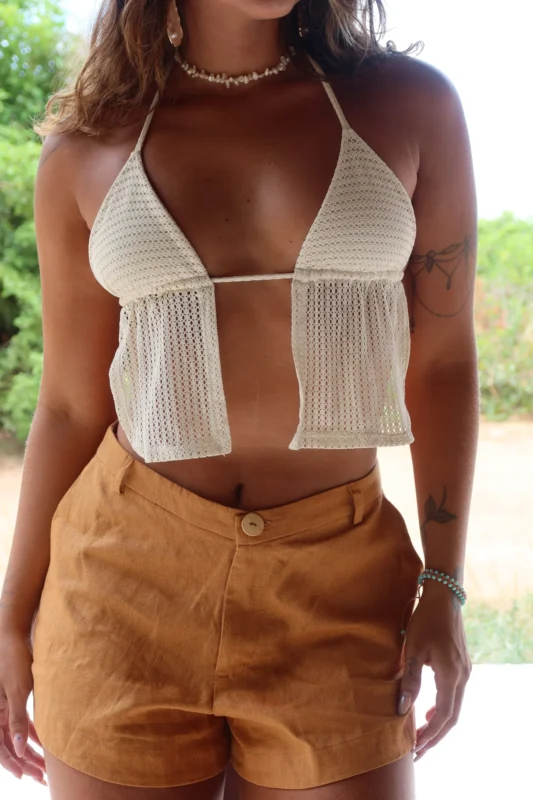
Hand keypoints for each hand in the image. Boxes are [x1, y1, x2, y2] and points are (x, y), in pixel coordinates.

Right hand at [0, 627, 46, 784]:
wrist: (13, 635)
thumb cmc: (14, 660)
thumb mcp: (18, 691)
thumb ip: (17, 721)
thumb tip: (20, 750)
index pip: (1, 748)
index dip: (13, 764)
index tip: (27, 776)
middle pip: (9, 745)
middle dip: (25, 762)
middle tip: (41, 776)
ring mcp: (5, 705)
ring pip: (16, 735)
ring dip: (30, 750)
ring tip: (45, 765)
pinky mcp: (16, 697)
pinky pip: (22, 721)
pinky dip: (32, 733)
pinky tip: (45, 742)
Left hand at [397, 585, 471, 760]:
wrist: (444, 597)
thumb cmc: (425, 620)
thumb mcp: (413, 650)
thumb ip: (410, 681)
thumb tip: (402, 709)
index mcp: (451, 675)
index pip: (442, 716)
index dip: (429, 734)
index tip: (414, 749)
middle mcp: (463, 677)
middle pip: (452, 716)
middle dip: (434, 736)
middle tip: (417, 751)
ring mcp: (465, 671)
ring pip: (455, 707)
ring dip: (438, 723)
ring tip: (420, 735)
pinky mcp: (462, 665)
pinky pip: (455, 695)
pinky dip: (443, 708)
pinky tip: (427, 710)